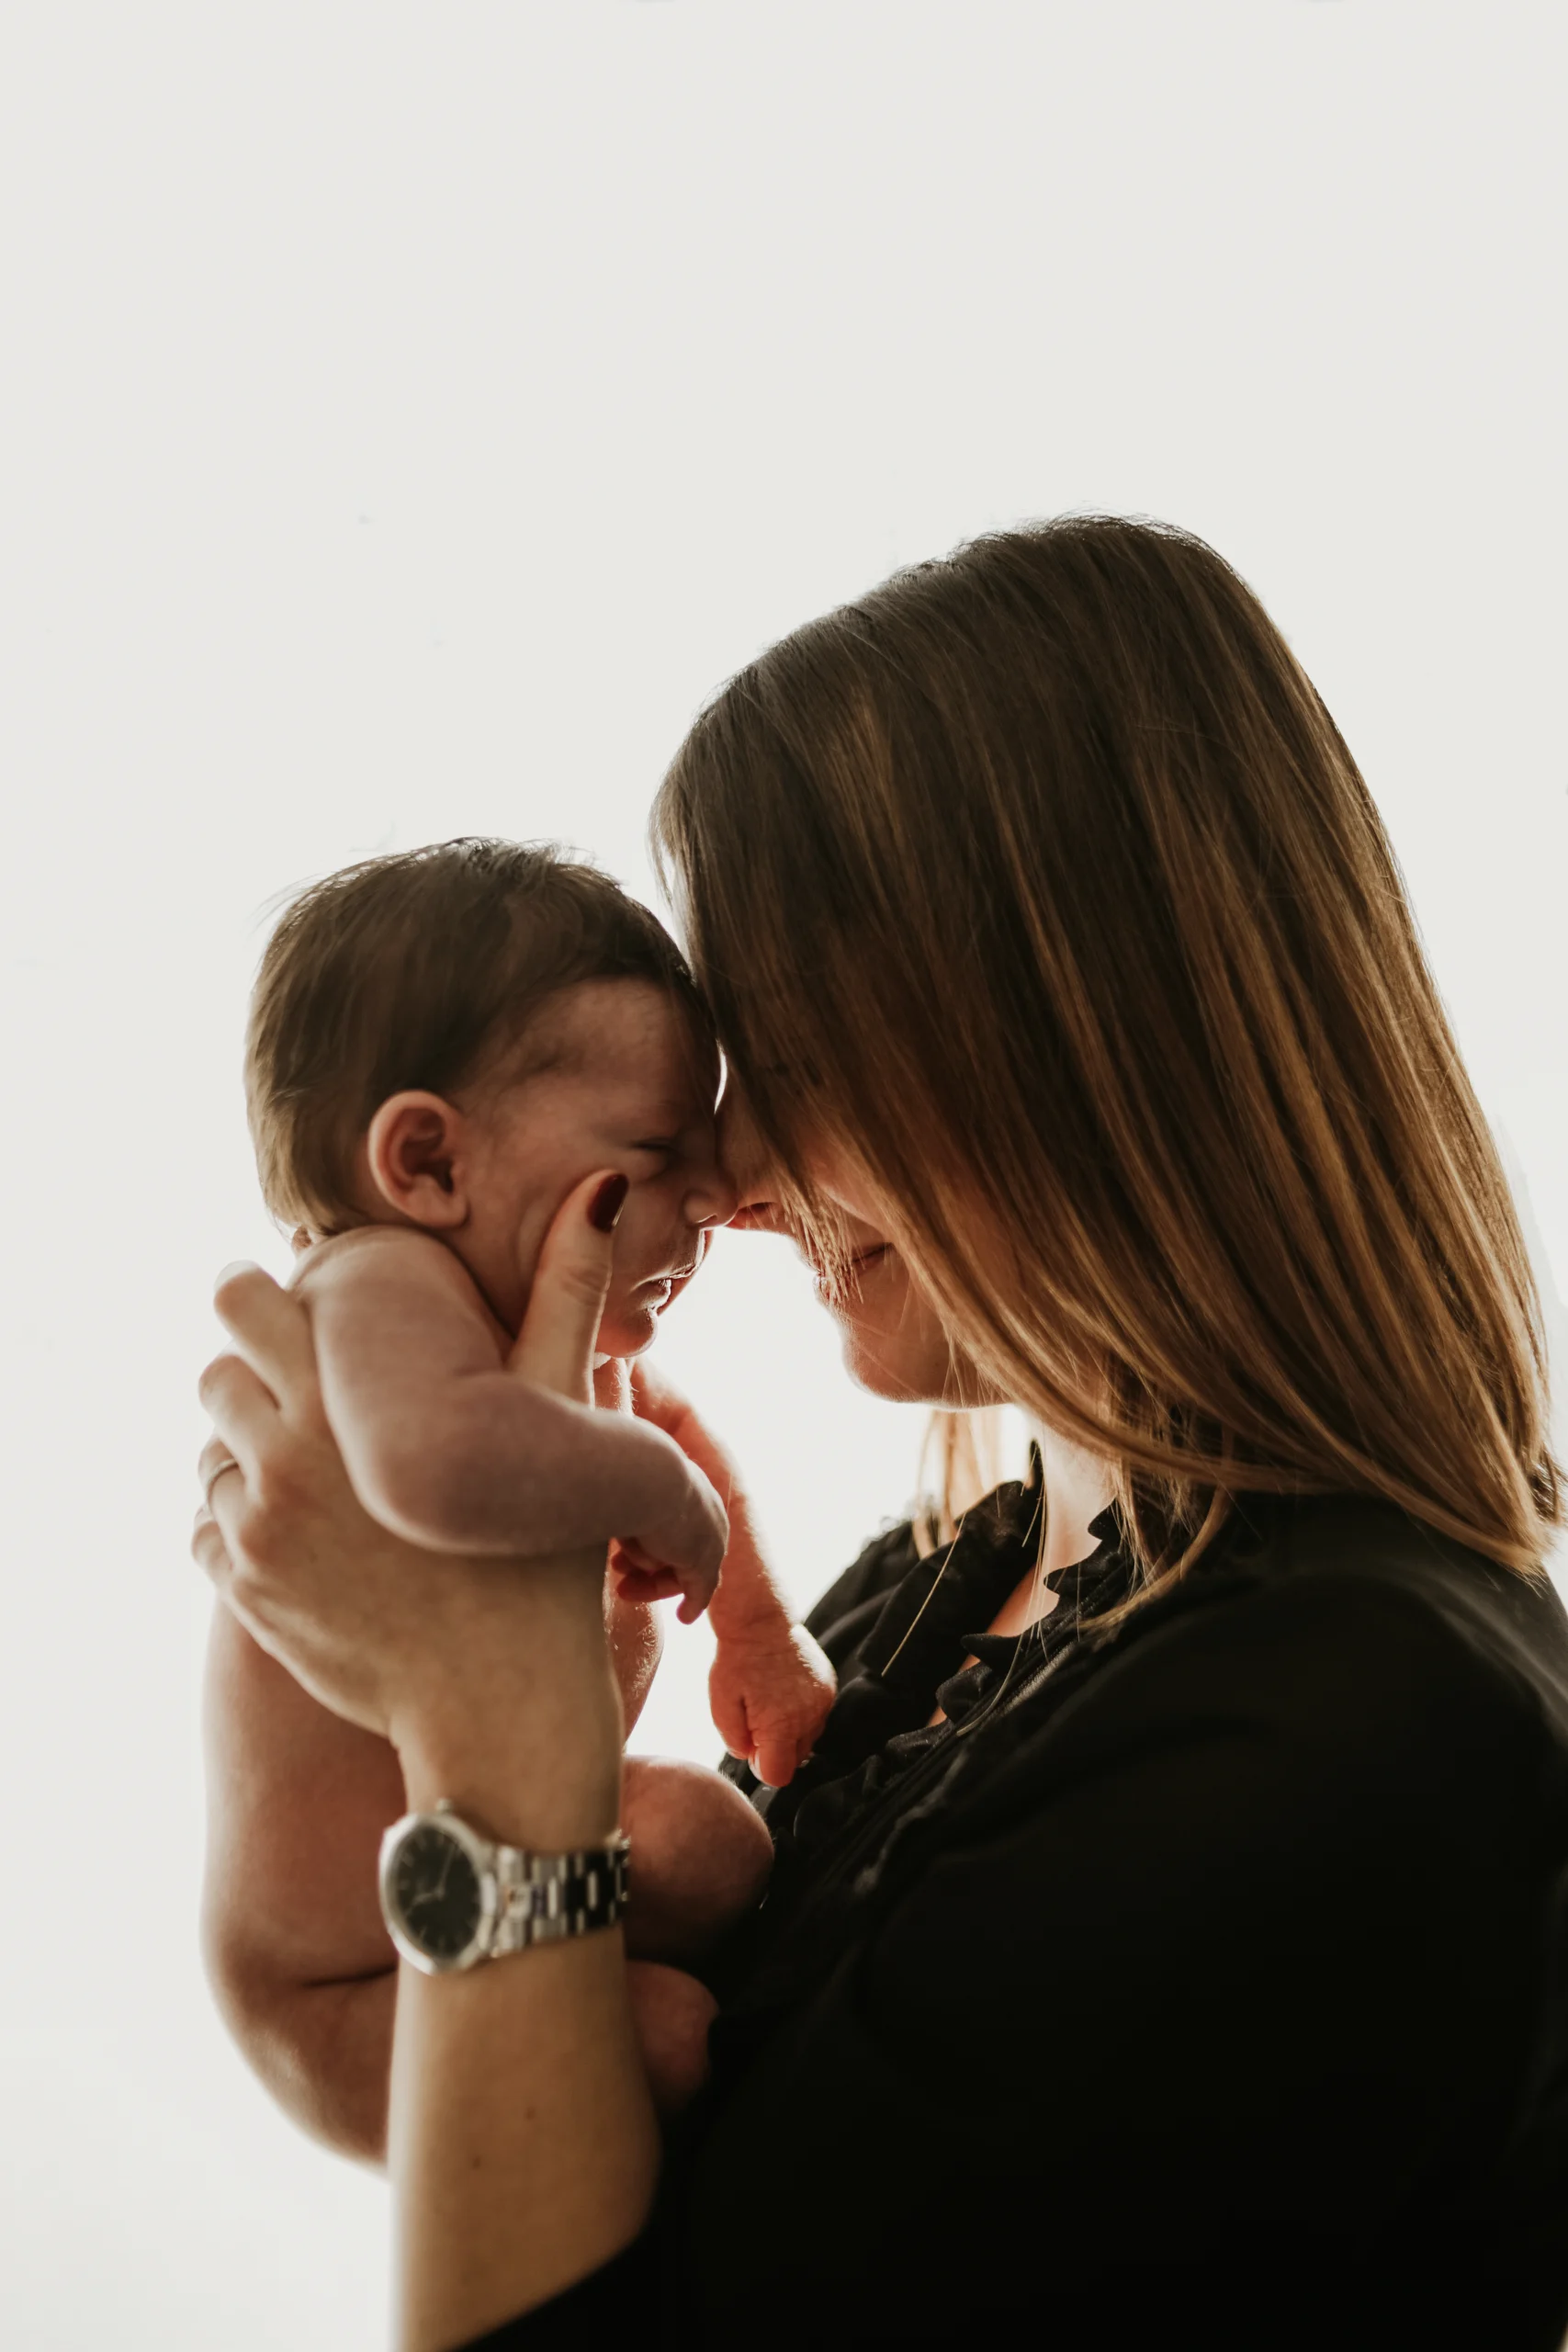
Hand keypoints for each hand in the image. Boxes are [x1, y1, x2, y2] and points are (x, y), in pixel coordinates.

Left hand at [193, 1172, 637, 1834]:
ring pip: (212, 1454)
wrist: (506, 1708)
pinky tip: (321, 1538)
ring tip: (329, 1476)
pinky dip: (249, 1525)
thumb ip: (564, 1294)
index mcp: (348, 1397)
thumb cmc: (545, 1556)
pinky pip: (211, 1528)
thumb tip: (600, 1183)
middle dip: (256, 1374)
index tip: (304, 1316)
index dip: (264, 1299)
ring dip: (254, 1453)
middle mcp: (285, 1456)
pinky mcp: (248, 1592)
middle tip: (315, 1398)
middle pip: (214, 1373)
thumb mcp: (562, 1415)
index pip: (239, 1303)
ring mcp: (258, 1530)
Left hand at [709, 1620, 835, 1789]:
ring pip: (808, 1739)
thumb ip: (736, 1742)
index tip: (750, 1743)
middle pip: (795, 1760)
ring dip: (790, 1731)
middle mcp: (809, 1717)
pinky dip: (801, 1712)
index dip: (760, 1766)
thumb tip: (751, 1756)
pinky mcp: (828, 1687)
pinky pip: (817, 1717)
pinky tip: (784, 1691)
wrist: (760, 1620)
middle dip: (775, 1748)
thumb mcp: (721, 1706)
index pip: (778, 1776)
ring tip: (770, 1700)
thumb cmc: (737, 1661)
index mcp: (782, 1725)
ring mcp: (823, 1702)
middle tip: (756, 1717)